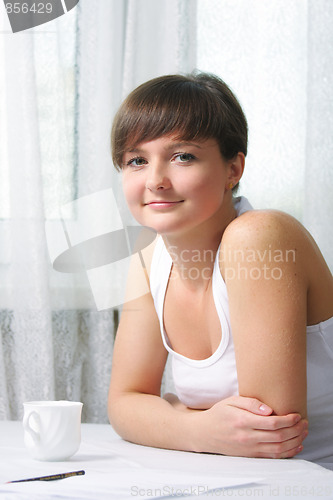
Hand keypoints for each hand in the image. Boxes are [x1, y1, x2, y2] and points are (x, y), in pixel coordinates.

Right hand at [193, 396, 307, 457]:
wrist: (205, 433)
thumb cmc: (219, 414)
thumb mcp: (231, 401)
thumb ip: (250, 403)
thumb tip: (269, 410)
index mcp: (242, 421)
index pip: (271, 423)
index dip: (287, 420)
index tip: (296, 415)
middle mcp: (247, 437)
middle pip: (278, 437)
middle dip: (295, 430)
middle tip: (304, 423)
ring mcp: (249, 449)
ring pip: (278, 448)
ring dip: (294, 442)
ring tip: (303, 433)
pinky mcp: (250, 456)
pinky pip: (272, 457)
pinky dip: (287, 453)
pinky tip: (295, 446)